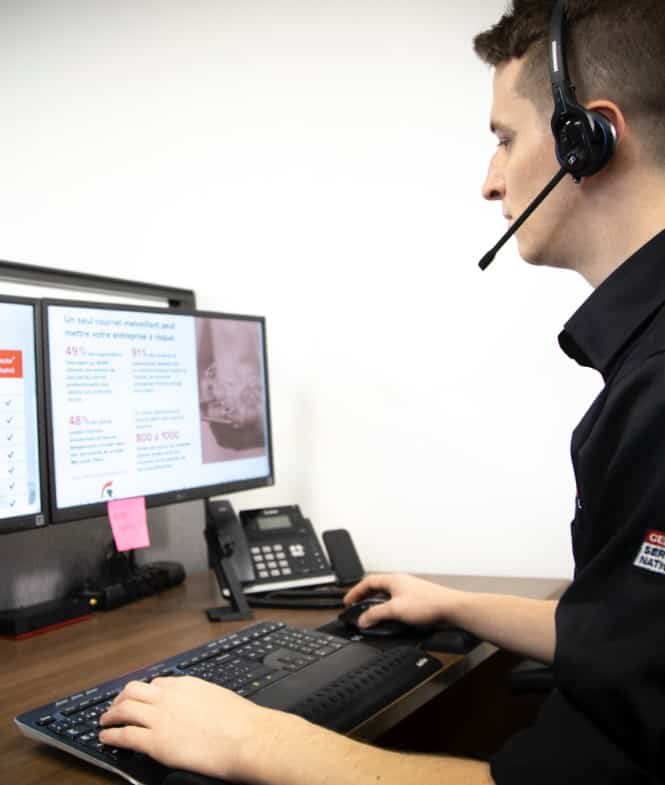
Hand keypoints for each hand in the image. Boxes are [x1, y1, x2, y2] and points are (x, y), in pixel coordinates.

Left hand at [99, 675, 287, 780]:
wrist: (245, 737)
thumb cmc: (240, 722)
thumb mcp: (218, 698)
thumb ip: (201, 699)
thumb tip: (199, 708)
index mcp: (186, 685)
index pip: (157, 683)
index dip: (144, 692)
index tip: (140, 699)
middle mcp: (169, 697)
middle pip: (133, 690)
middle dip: (120, 698)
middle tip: (115, 707)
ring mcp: (160, 718)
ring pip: (124, 708)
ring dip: (110, 715)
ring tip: (105, 722)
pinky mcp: (155, 741)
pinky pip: (125, 735)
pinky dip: (111, 736)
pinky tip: (106, 739)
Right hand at [343, 573, 461, 628]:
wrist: (451, 609)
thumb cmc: (428, 603)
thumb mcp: (395, 610)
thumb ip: (376, 614)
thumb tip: (363, 619)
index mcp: (393, 580)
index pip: (368, 582)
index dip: (355, 591)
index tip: (348, 601)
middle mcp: (401, 582)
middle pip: (377, 587)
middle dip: (365, 597)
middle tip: (356, 606)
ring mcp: (409, 590)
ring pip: (387, 595)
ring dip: (377, 603)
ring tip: (371, 613)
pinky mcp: (417, 600)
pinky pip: (396, 602)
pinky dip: (388, 608)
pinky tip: (390, 618)